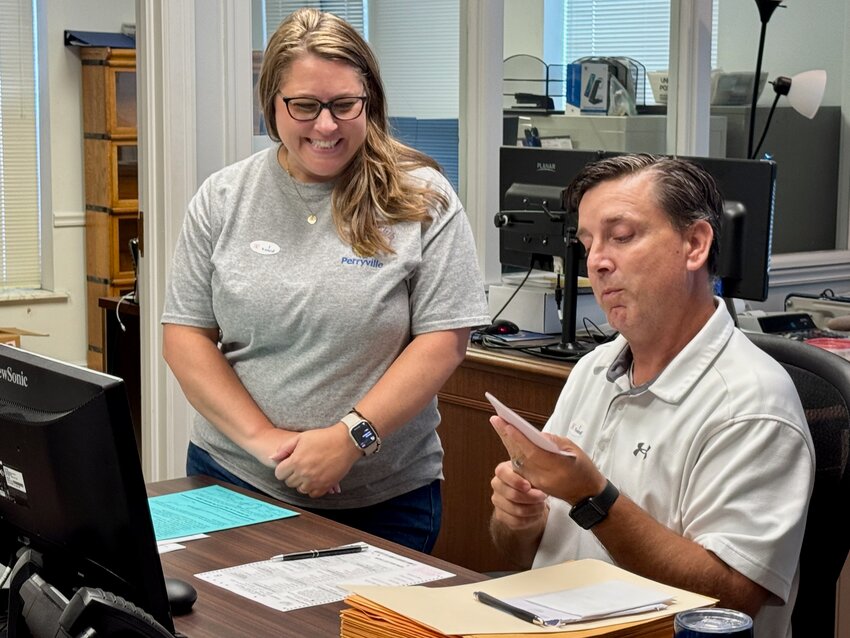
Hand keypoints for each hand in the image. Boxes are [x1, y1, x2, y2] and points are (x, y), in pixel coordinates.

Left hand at [270, 423, 360, 497]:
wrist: (345, 441)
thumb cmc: (324, 437)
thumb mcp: (301, 437)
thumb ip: (284, 448)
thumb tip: (272, 458)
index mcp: (296, 461)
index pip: (279, 474)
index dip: (283, 469)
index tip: (289, 465)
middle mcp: (304, 473)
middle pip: (289, 482)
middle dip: (292, 475)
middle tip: (300, 466)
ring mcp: (315, 481)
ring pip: (300, 489)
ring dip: (302, 482)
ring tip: (309, 472)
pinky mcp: (325, 486)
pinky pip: (312, 494)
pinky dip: (312, 488)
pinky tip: (315, 478)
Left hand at [490, 415, 604, 503]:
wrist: (586, 494)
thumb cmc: (583, 468)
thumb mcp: (574, 450)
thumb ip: (555, 441)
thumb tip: (537, 434)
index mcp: (559, 468)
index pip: (534, 452)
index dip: (519, 439)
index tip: (508, 425)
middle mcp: (544, 477)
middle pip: (522, 455)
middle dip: (507, 436)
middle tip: (496, 419)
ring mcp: (537, 483)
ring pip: (518, 460)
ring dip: (507, 442)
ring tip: (499, 425)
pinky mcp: (533, 484)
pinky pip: (520, 467)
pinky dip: (513, 451)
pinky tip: (507, 439)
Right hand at [490, 459, 548, 529]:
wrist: (530, 497)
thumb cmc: (531, 480)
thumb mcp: (532, 473)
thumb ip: (533, 471)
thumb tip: (541, 472)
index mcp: (502, 470)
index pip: (502, 473)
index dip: (516, 481)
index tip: (529, 486)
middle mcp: (496, 485)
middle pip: (512, 494)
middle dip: (531, 497)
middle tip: (543, 496)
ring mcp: (497, 501)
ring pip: (516, 510)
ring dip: (533, 509)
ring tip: (542, 505)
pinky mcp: (500, 515)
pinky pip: (516, 521)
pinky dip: (530, 519)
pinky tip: (537, 514)